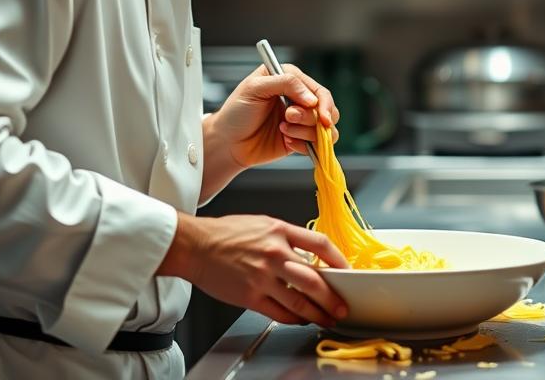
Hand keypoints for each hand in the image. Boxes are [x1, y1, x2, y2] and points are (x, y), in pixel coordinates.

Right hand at [160, 212, 349, 325]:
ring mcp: (262, 276)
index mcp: (280, 230)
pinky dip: (294, 318)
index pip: (320, 244)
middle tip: (342, 306)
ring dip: (318, 313)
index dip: (339, 260)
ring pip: (300, 300)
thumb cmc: (226, 234)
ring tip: (327, 318)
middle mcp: (274, 253)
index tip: (348, 271)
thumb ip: (287, 238)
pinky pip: (280, 312)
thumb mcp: (263, 224)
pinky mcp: (250, 296)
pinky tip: (300, 319)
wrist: (196, 245)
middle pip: (315, 278)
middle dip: (333, 297)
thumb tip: (310, 256)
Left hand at [209, 64, 339, 168]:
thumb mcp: (255, 88)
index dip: (322, 103)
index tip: (318, 115)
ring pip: (326, 129)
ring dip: (306, 132)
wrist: (227, 142)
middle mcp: (299, 99)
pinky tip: (286, 142)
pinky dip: (305, 146)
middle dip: (310, 118)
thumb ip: (285, 84)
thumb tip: (312, 99)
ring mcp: (301, 121)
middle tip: (288, 119)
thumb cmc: (236, 112)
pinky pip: (318, 146)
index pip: (319, 90)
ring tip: (284, 131)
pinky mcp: (300, 139)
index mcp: (290, 80)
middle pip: (327, 110)